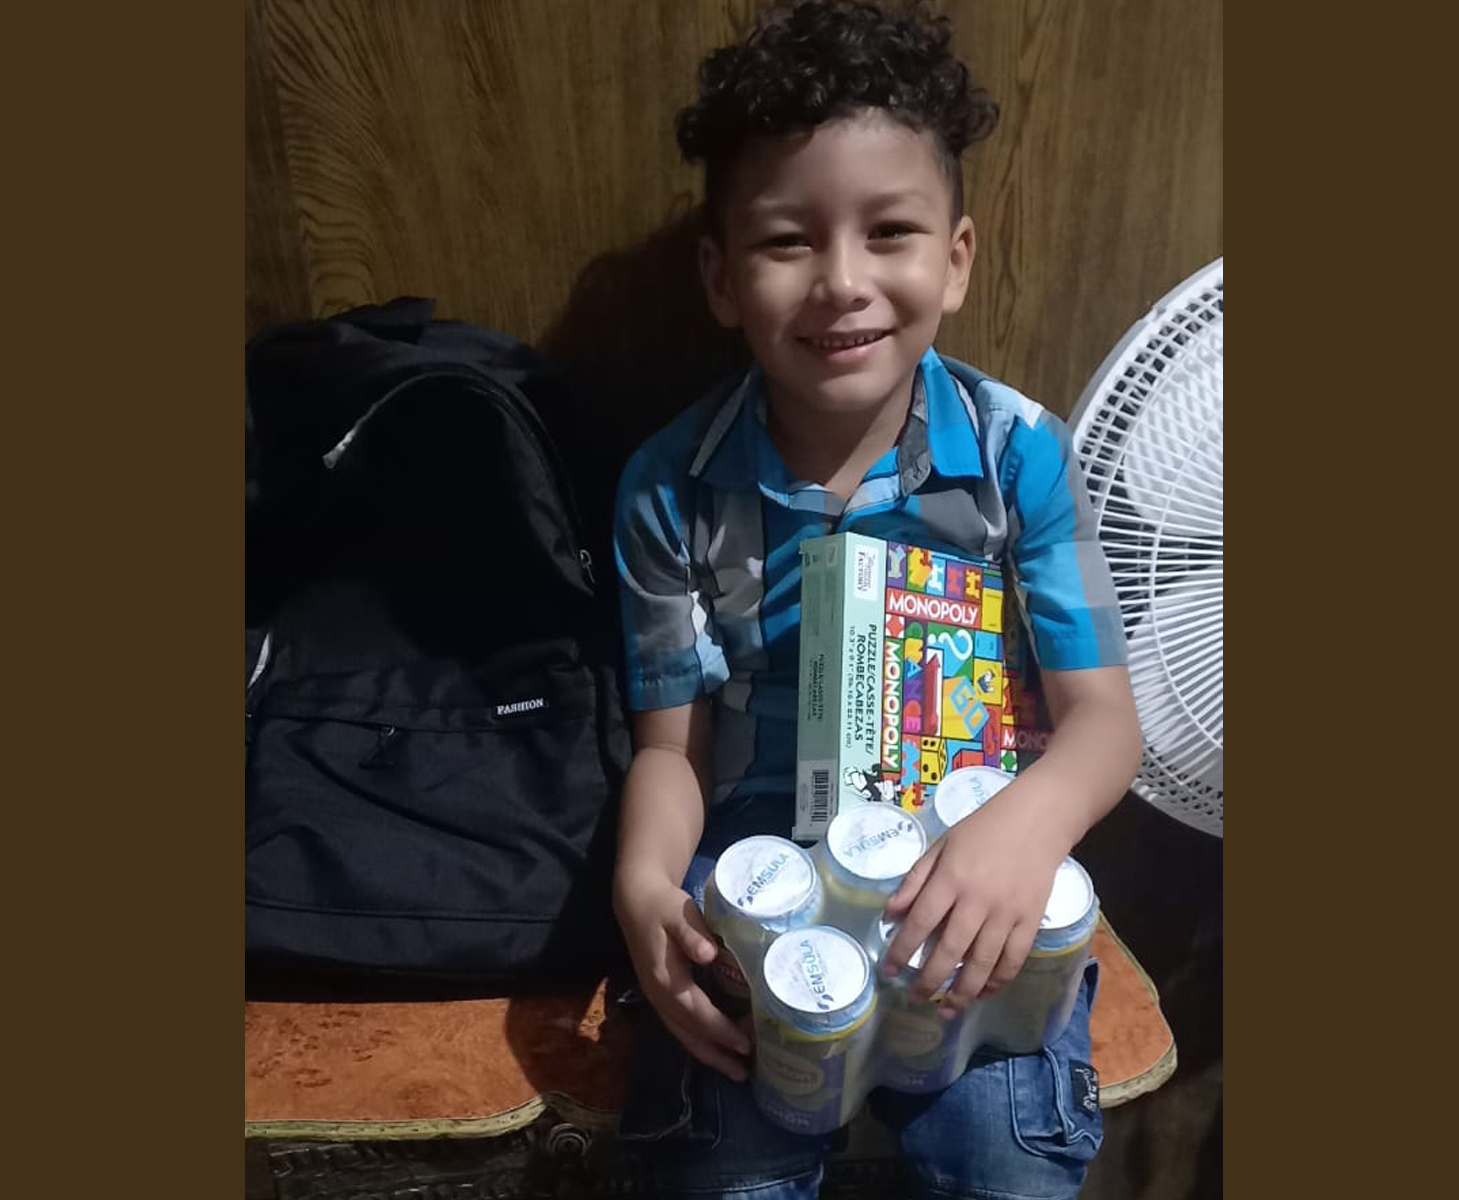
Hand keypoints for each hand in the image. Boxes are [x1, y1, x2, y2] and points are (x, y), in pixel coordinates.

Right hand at [614, 871, 752, 1080]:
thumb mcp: (679, 913)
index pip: (697, 1013)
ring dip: (709, 1053)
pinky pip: (681, 1026)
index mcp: (665, 980)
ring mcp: (657, 998)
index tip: (746, 1043)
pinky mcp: (661, 995)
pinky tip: (716, 1046)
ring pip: (684, 1034)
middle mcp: (659, 996)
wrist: (636, 899)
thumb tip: (708, 955)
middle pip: (689, 1035)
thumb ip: (693, 934)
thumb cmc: (663, 906)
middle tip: (744, 1073)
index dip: (721, 1031)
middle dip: (716, 1055)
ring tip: (735, 1069)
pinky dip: (700, 1040)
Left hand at [879, 792, 1065, 1016]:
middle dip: (929, 980)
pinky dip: (998, 981)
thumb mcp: (941, 845)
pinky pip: (1013, 959)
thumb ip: (915, 880)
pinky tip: (983, 992)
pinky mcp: (1031, 920)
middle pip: (950, 950)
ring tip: (947, 1010)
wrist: (1037, 819)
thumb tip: (890, 914)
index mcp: (951, 878)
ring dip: (963, 992)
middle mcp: (978, 900)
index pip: (921, 922)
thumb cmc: (982, 829)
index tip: (888, 971)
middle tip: (914, 998)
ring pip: (983, 963)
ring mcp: (1008, 913)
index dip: (902, 950)